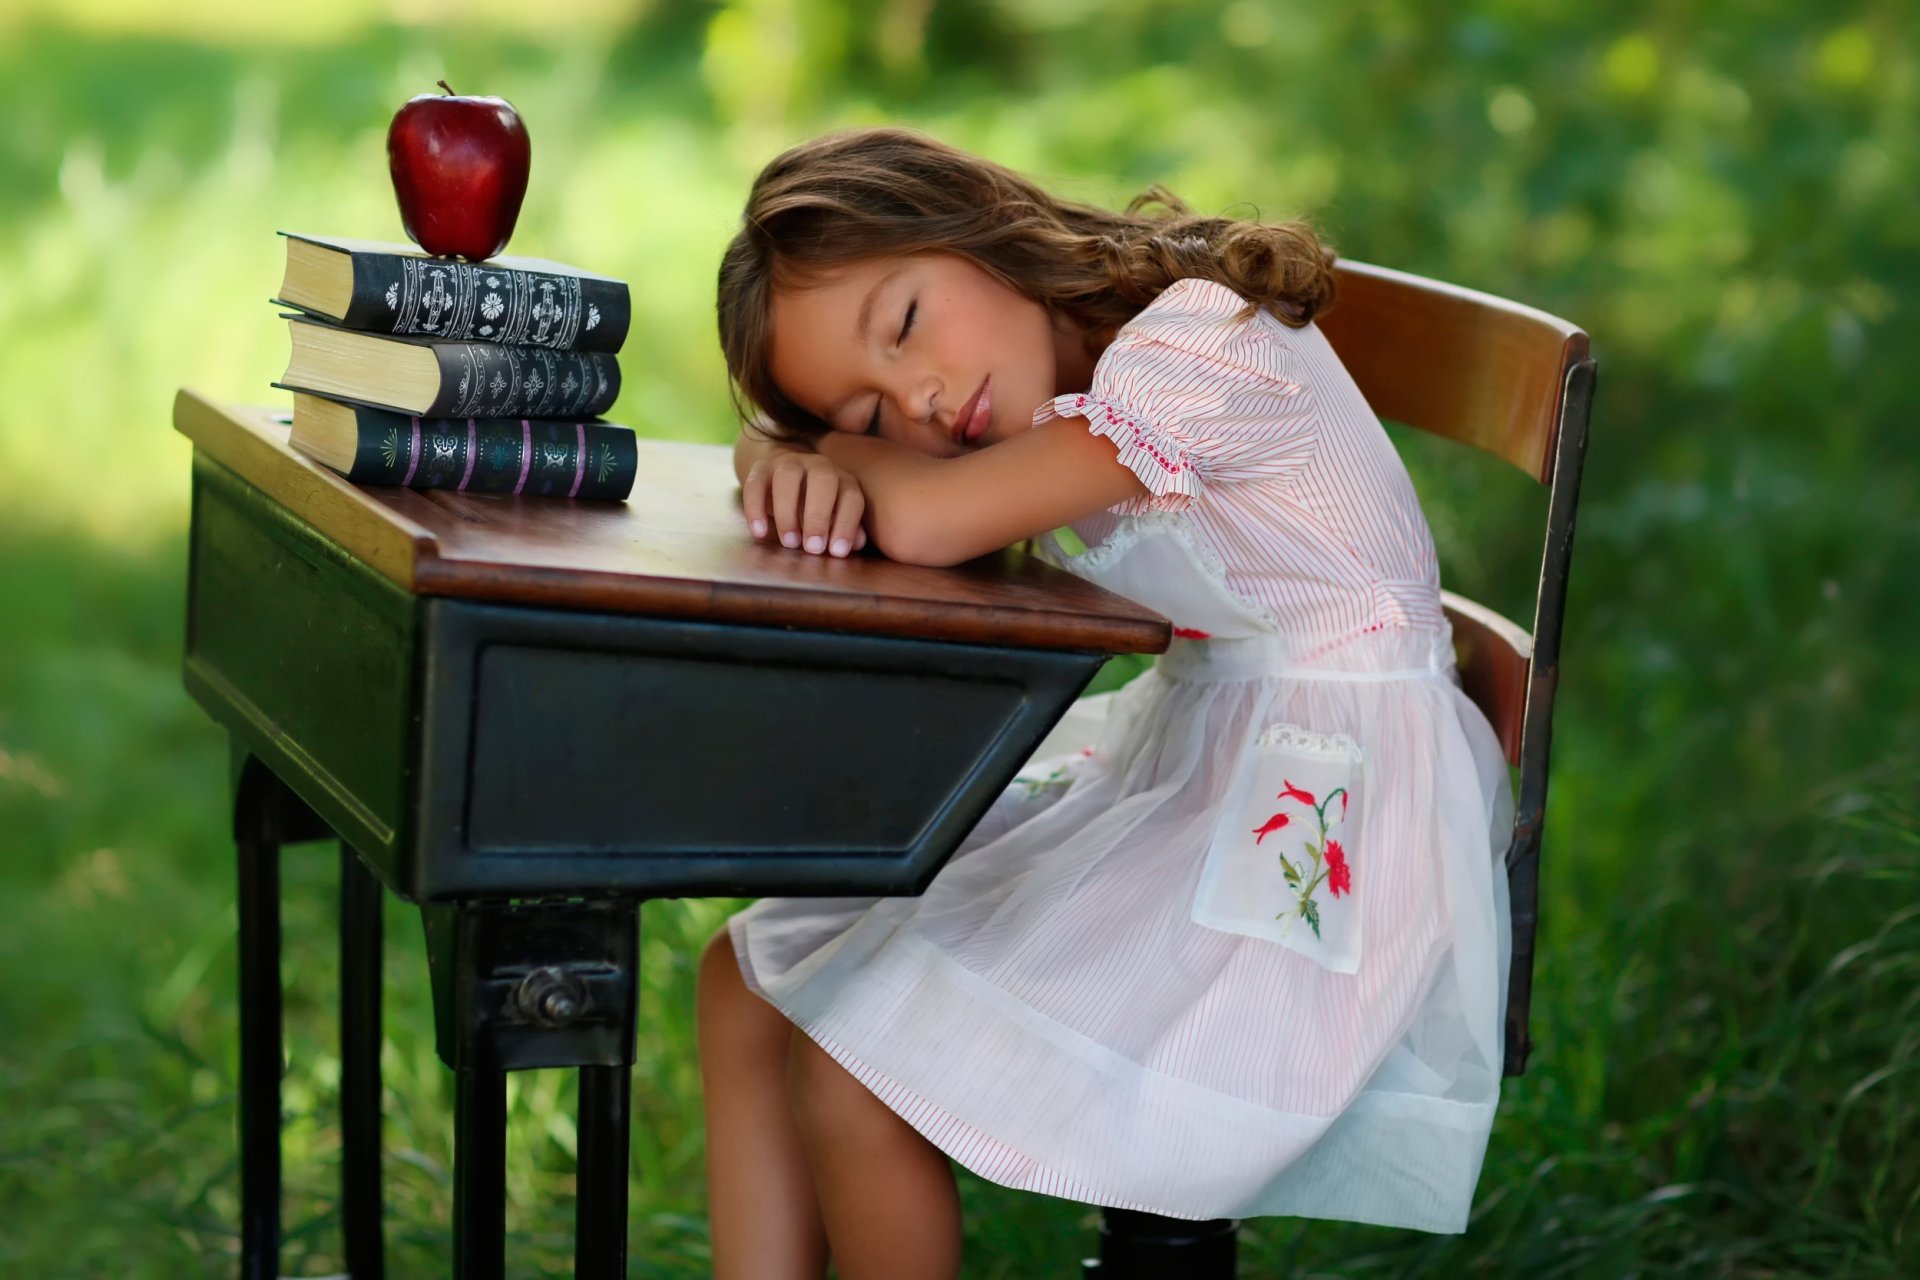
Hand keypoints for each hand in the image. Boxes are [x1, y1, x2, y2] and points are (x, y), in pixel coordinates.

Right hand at [741, 447, 868, 557]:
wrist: (781, 476)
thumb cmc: (815, 505)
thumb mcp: (833, 517)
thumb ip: (846, 528)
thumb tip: (856, 544)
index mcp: (842, 480)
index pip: (851, 497)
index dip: (847, 524)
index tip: (837, 552)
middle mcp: (819, 466)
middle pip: (823, 480)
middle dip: (818, 516)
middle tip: (813, 548)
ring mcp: (789, 463)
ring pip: (788, 477)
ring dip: (788, 512)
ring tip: (789, 543)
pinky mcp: (761, 468)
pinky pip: (755, 484)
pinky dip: (755, 508)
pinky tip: (760, 532)